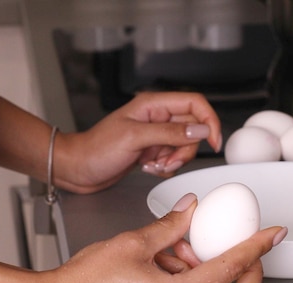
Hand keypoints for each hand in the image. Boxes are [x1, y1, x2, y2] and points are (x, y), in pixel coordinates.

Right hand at [35, 194, 286, 282]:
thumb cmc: (86, 282)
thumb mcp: (132, 243)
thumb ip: (170, 226)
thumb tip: (191, 209)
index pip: (230, 270)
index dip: (255, 248)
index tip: (271, 234)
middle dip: (250, 275)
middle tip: (246, 250)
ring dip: (212, 277)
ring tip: (183, 250)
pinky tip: (169, 263)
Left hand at [53, 92, 221, 193]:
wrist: (78, 168)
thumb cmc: (96, 148)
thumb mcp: (135, 138)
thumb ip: (170, 133)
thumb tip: (200, 129)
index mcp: (153, 104)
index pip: (194, 103)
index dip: (209, 120)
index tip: (214, 140)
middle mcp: (157, 117)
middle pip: (192, 128)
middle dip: (185, 149)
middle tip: (167, 161)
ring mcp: (155, 134)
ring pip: (184, 146)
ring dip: (173, 160)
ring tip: (153, 165)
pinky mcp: (152, 150)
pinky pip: (173, 158)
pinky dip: (166, 167)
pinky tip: (148, 168)